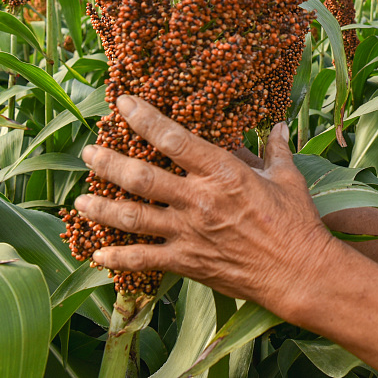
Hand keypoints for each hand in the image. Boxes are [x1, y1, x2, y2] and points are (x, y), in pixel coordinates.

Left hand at [74, 95, 336, 315]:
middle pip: (141, 177)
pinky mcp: (187, 262)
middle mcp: (198, 200)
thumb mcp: (287, 178)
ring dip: (102, 207)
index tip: (123, 104)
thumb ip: (274, 150)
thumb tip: (275, 126)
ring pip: (133, 217)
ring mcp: (188, 233)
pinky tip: (97, 254)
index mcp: (222, 172)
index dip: (144, 118)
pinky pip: (144, 259)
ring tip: (80, 199)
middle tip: (90, 152)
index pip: (174, 139)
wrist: (298, 273)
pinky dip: (118, 258)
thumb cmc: (296, 222)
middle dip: (109, 162)